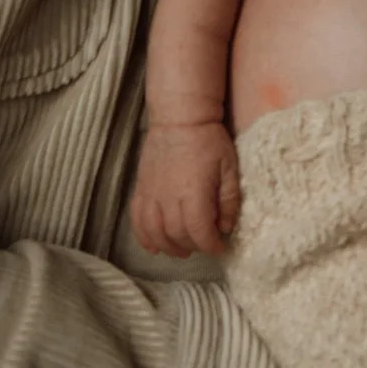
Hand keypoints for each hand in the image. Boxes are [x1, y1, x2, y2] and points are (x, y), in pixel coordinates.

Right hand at [131, 120, 239, 257]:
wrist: (179, 117)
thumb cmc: (209, 139)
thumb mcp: (229, 166)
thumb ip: (229, 199)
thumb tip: (226, 226)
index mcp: (194, 194)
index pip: (200, 233)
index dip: (211, 245)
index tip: (220, 247)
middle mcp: (169, 199)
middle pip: (177, 237)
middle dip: (193, 246)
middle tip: (204, 244)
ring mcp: (151, 195)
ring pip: (155, 234)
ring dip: (169, 247)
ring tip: (183, 249)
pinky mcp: (140, 190)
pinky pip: (137, 221)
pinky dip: (144, 238)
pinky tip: (155, 246)